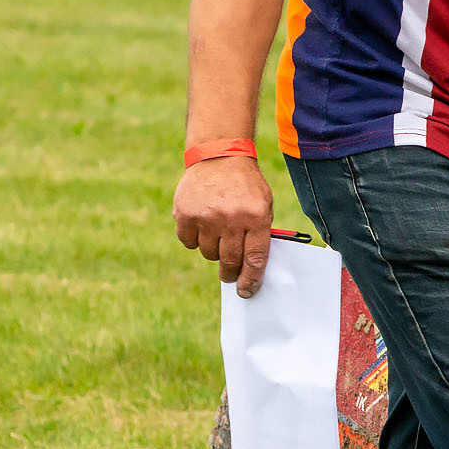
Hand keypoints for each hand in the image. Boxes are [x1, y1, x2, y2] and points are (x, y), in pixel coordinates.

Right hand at [173, 156, 274, 296]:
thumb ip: (260, 234)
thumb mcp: (263, 205)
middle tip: (230, 274)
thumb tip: (252, 269)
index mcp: (255, 217)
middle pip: (230, 261)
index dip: (250, 280)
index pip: (254, 259)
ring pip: (208, 254)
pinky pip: (189, 243)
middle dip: (231, 273)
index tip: (246, 291)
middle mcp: (231, 218)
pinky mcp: (185, 214)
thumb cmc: (245, 186)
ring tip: (218, 233)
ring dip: (214, 250)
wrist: (219, 156)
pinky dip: (195, 239)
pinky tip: (202, 225)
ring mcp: (206, 216)